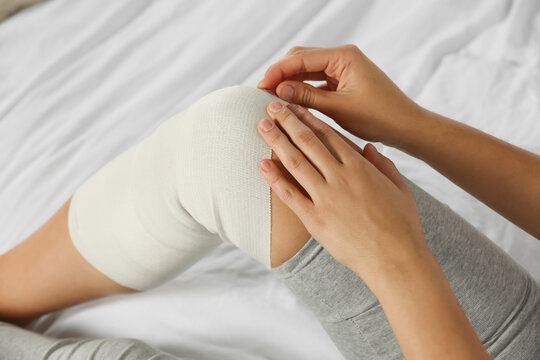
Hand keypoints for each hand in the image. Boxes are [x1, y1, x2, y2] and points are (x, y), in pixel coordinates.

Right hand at [257, 45, 424, 146]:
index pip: (301, 58)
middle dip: (281, 73)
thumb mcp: (339, 108)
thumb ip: (307, 97)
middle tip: (262, 92)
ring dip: (290, 81)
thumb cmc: (380, 117)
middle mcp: (343, 57)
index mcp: (344, 56)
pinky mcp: (343, 81)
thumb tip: (278, 90)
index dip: (278, 71)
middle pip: (301, 59)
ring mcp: (343, 68)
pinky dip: (302, 89)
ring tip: (272, 97)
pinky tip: (290, 101)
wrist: (406, 127)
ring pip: (307, 70)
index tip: (260, 86)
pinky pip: (316, 81)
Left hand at [257, 101, 429, 279]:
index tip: (295, 107)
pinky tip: (262, 164)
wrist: (396, 259)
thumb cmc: (402, 225)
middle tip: (270, 106)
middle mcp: (339, 177)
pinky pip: (289, 195)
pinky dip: (274, 179)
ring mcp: (325, 198)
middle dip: (287, 121)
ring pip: (295, 162)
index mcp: (359, 167)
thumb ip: (384, 164)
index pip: (328, 135)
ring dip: (276, 141)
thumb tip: (369, 148)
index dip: (308, 118)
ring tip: (261, 126)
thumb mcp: (401, 188)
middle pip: (307, 142)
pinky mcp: (315, 220)